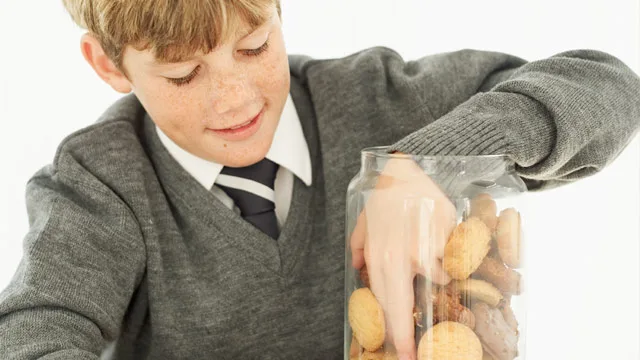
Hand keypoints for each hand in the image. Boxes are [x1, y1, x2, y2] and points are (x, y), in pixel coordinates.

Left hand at [350, 155, 456, 359]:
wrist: (404, 170)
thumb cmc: (383, 199)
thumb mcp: (363, 225)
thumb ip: (359, 248)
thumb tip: (358, 267)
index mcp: (380, 258)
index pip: (387, 304)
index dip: (396, 333)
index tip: (404, 354)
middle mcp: (401, 258)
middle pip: (406, 305)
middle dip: (410, 334)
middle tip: (417, 356)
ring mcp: (425, 246)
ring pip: (439, 277)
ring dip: (438, 275)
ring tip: (431, 257)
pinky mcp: (445, 234)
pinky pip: (452, 256)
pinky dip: (450, 255)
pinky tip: (442, 242)